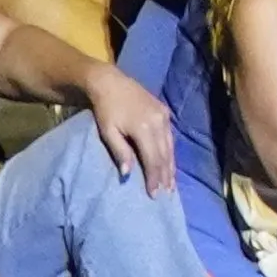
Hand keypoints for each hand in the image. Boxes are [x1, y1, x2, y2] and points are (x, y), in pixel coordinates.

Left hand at [77, 59, 176, 194]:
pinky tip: (170, 161)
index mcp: (144, 128)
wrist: (110, 83)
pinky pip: (170, 136)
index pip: (152, 159)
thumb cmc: (105, 110)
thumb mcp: (108, 132)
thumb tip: (128, 174)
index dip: (154, 177)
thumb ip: (120, 152)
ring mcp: (164, 116)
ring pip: (170, 146)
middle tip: (167, 193)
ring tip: (171, 182)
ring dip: (171, 165)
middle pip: (164, 154)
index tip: (154, 194)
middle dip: (165, 175)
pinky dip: (171, 151)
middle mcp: (159, 122)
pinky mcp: (164, 112)